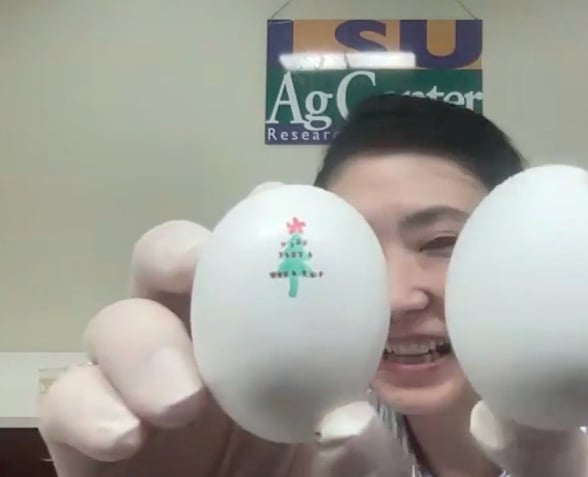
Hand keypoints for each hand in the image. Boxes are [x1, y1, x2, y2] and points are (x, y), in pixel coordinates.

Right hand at [37, 182, 410, 476]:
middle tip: (198, 267)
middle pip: (167, 266)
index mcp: (259, 335)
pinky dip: (88, 406)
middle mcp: (194, 344)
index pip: (252, 260)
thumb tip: (345, 420)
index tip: (275, 203)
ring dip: (141, 344)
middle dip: (178, 251)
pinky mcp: (88, 433)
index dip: (260, 221)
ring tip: (183, 400)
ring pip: (112, 324)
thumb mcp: (348, 468)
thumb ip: (355, 445)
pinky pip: (67, 400)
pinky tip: (126, 436)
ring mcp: (136, 386)